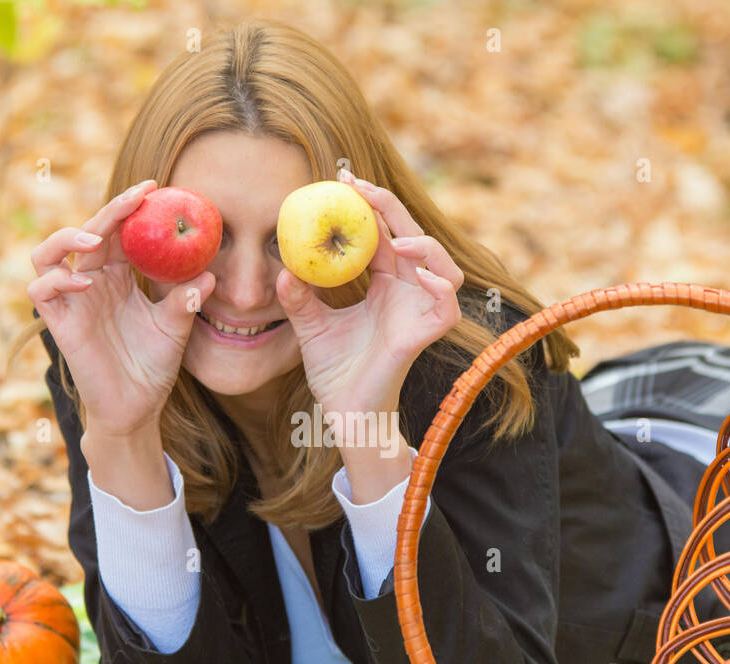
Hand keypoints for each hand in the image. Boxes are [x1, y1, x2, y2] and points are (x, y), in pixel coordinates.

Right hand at [27, 180, 216, 437]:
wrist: (136, 409)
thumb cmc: (152, 366)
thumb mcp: (175, 328)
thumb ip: (187, 300)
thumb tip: (210, 276)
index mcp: (117, 276)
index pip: (117, 231)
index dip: (130, 207)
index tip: (155, 188)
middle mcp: (90, 281)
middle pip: (87, 232)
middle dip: (109, 211)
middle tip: (137, 198)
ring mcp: (72, 300)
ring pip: (47, 253)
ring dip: (67, 238)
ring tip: (96, 239)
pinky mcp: (59, 323)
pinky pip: (42, 289)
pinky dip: (58, 279)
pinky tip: (87, 282)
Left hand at [274, 169, 464, 416]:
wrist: (344, 415)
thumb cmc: (334, 375)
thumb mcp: (309, 327)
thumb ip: (298, 298)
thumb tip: (282, 270)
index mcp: (384, 286)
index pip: (384, 235)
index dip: (369, 206)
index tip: (343, 181)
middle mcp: (406, 294)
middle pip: (413, 238)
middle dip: (390, 208)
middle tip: (358, 188)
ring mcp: (418, 314)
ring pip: (444, 267)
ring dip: (423, 245)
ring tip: (392, 240)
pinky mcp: (423, 337)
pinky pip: (447, 307)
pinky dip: (438, 286)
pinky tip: (415, 275)